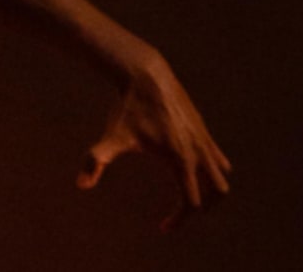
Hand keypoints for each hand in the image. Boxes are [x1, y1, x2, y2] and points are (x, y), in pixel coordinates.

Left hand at [76, 57, 230, 230]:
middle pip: (218, 192)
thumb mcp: (113, 137)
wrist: (145, 75)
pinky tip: (188, 170)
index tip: (162, 228)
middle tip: (181, 214)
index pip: (191, 202)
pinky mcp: (203, 128)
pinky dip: (212, 171)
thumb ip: (96, 161)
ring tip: (188, 195)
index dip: (178, 219)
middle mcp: (198, 151)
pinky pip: (218, 157)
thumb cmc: (127, 109)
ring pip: (222, 175)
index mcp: (181, 160)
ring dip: (211, 190)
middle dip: (203, 208)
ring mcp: (204, 138)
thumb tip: (80, 184)